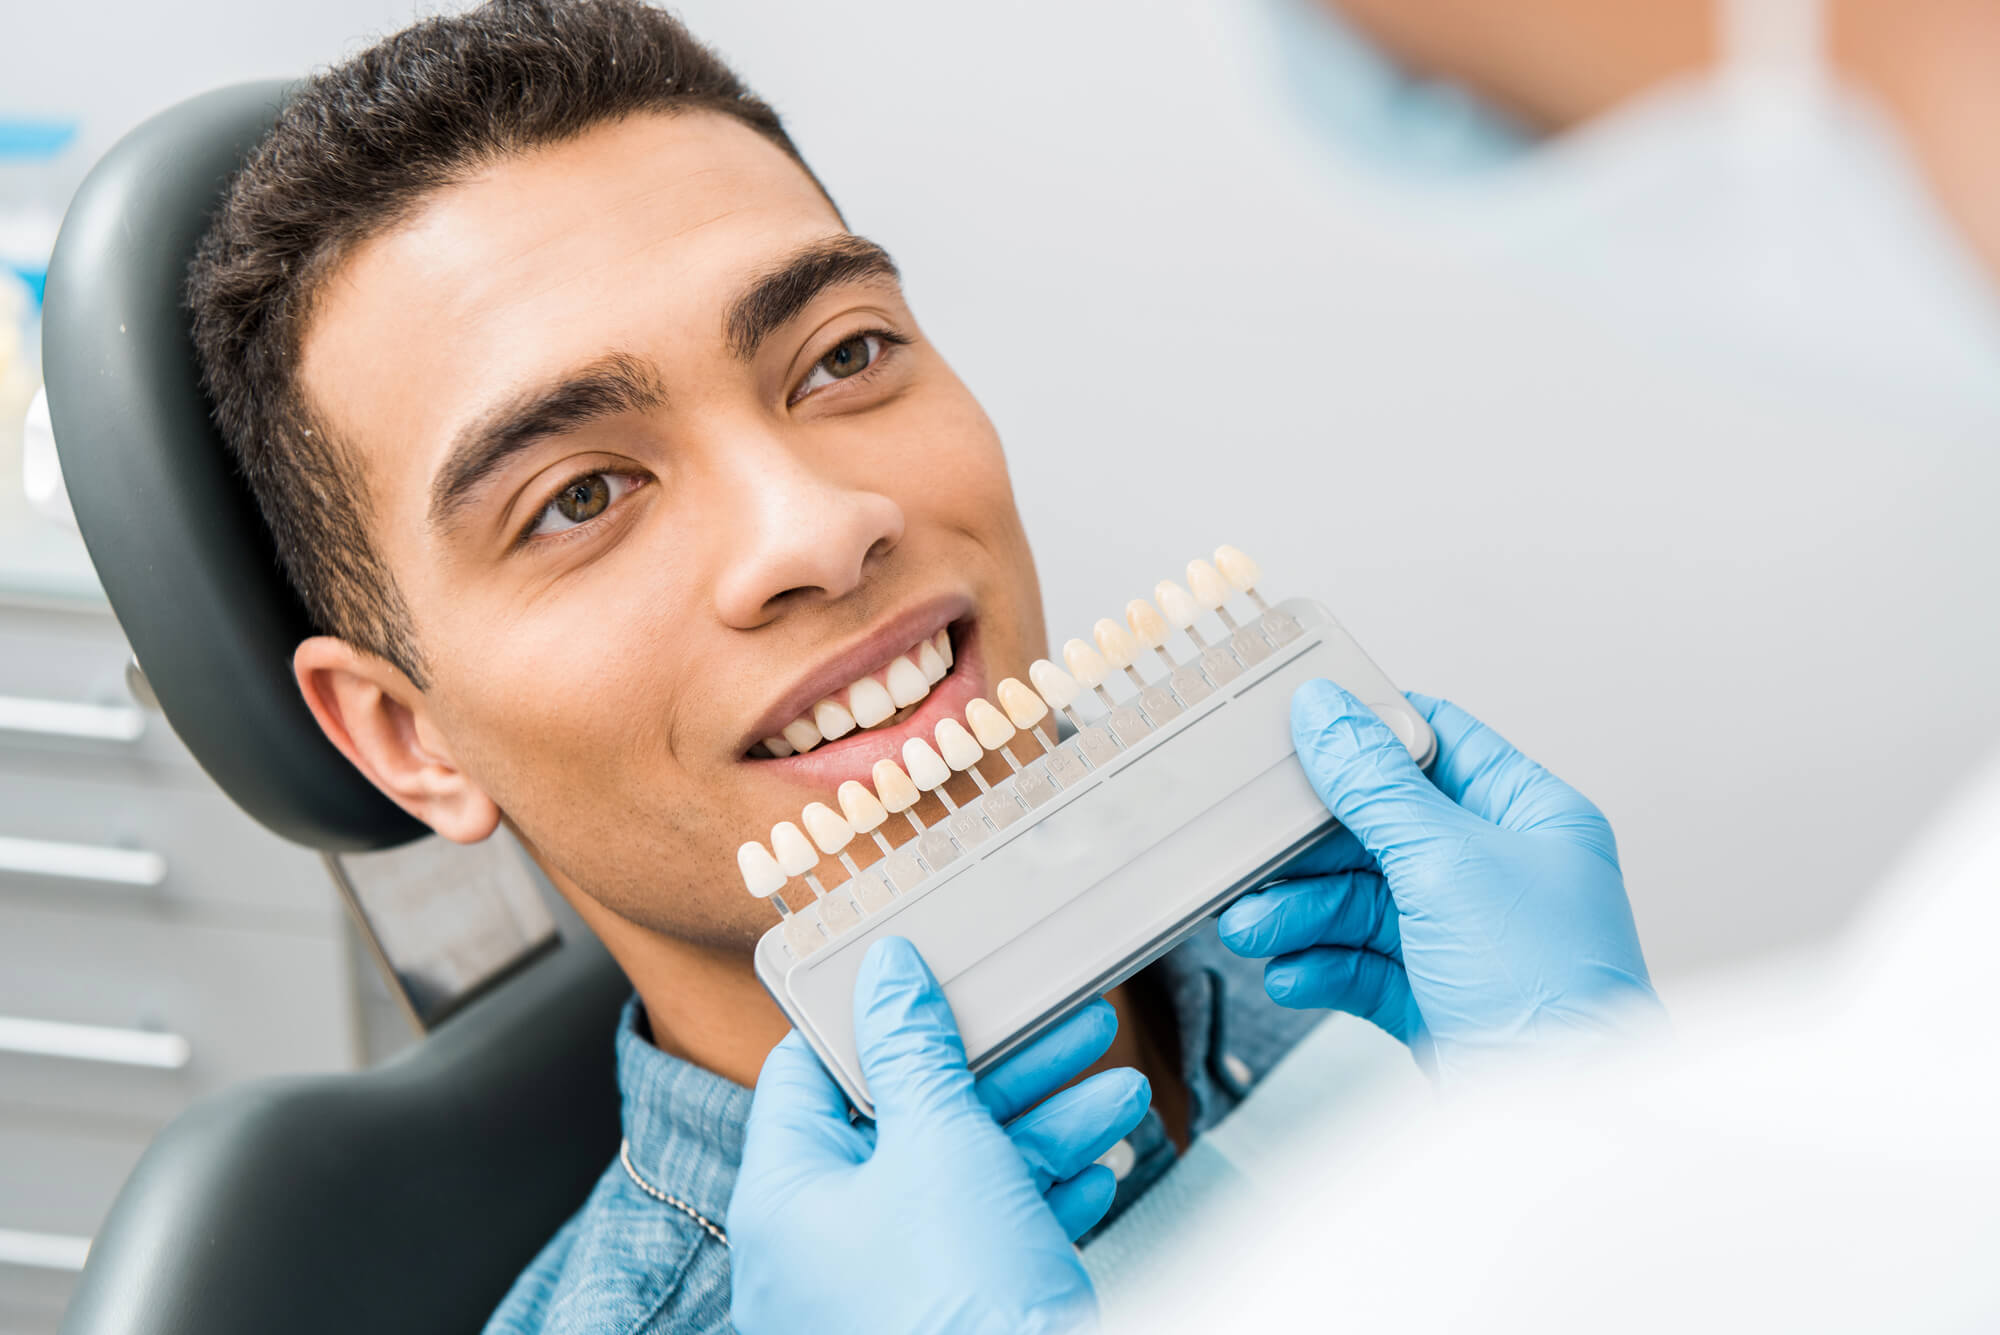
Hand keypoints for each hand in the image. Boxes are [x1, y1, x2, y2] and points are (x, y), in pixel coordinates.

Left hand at [728, 936, 1148, 1334]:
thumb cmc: (959, 1309)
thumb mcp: (942, 1145)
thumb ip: (916, 1051)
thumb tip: (889, 974)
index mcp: (789, 1195)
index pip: (809, 1072)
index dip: (869, 1014)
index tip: (926, 974)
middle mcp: (826, 1248)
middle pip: (908, 1119)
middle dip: (1001, 1068)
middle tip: (1060, 1022)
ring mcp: (889, 1290)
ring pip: (964, 1177)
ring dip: (1046, 1125)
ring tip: (1116, 1089)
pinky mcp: (953, 1318)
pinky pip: (992, 1238)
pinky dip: (1045, 1197)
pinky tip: (1099, 1167)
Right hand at [1218, 680, 1661, 1079]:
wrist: (1561, 1127)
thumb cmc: (1549, 994)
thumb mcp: (1448, 864)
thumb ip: (1376, 787)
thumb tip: (1326, 710)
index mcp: (1530, 817)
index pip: (1436, 743)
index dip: (1364, 735)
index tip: (1293, 732)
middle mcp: (1501, 873)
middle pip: (1380, 829)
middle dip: (1310, 850)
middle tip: (1250, 855)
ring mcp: (1466, 939)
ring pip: (1361, 901)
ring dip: (1301, 913)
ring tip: (1254, 928)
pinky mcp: (1435, 998)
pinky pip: (1361, 964)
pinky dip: (1321, 966)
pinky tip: (1291, 973)